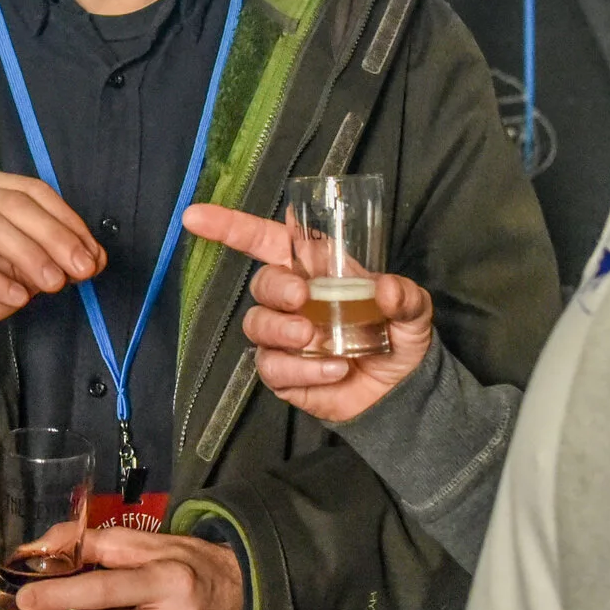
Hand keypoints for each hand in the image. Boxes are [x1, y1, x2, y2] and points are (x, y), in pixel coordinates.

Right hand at [0, 166, 103, 359]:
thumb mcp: (24, 269)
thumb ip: (56, 257)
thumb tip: (95, 258)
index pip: (31, 190)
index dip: (67, 219)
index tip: (93, 254)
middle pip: (11, 203)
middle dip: (54, 236)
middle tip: (82, 269)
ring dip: (28, 255)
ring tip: (54, 284)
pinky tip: (19, 298)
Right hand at [184, 202, 432, 423]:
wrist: (400, 392)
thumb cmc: (398, 335)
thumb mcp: (414, 309)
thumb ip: (405, 296)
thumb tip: (387, 289)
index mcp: (313, 269)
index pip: (263, 240)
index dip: (228, 227)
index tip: (194, 217)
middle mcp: (291, 300)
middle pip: (260, 284)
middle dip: (275, 289)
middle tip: (301, 299)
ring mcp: (283, 338)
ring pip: (257, 326)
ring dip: (282, 330)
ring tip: (314, 338)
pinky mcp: (283, 374)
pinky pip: (273, 368)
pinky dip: (303, 368)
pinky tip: (333, 370)